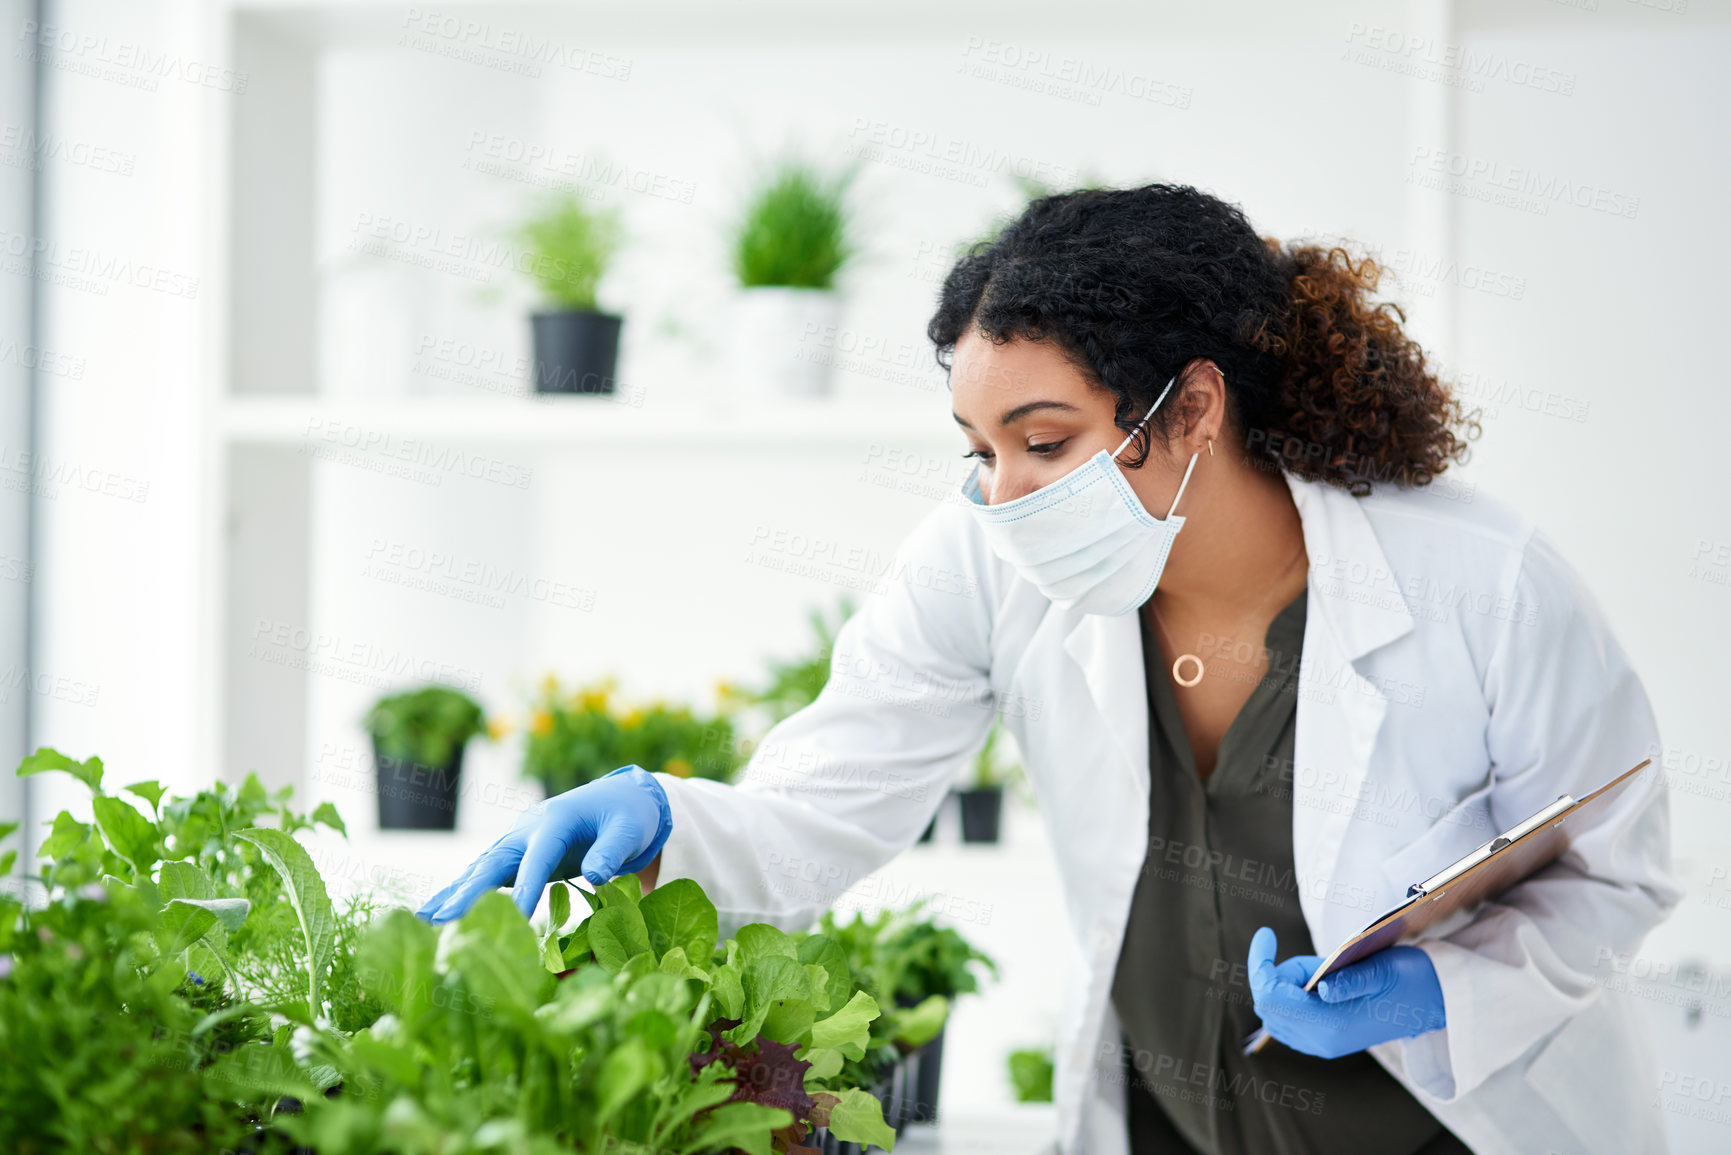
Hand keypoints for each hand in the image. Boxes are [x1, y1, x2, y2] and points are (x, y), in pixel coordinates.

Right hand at [416, 765, 670, 923]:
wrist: (622, 798)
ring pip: (483, 868)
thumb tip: (595, 874)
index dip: (524, 887)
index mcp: (556, 820)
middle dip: (470, 892)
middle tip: (442, 922)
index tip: (514, 920)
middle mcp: (529, 828)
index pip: (537, 857)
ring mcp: (520, 840)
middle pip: (495, 861)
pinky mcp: (518, 854)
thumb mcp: (631, 830)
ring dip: (456, 894)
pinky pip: (488, 875)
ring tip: (426, 921)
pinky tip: (438, 913)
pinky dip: (463, 892)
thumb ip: (612, 850)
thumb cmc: (630, 815)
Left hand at [1246, 926, 1446, 1058]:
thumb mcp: (1381, 970)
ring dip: (1286, 984)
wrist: (1435, 1004)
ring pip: (1274, 1012)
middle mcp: (1321, 1041)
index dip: (1260, 963)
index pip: (1270, 997)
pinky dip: (1290, 995)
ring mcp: (1321, 1044)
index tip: (1267, 934)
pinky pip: (1287, 1019)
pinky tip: (1317, 983)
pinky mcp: (1324, 1040)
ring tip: (1324, 972)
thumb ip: (1348, 979)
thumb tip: (1321, 988)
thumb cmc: (1410, 980)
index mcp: (1333, 1025)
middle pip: (1267, 1004)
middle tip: (1315, 961)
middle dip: (1278, 973)